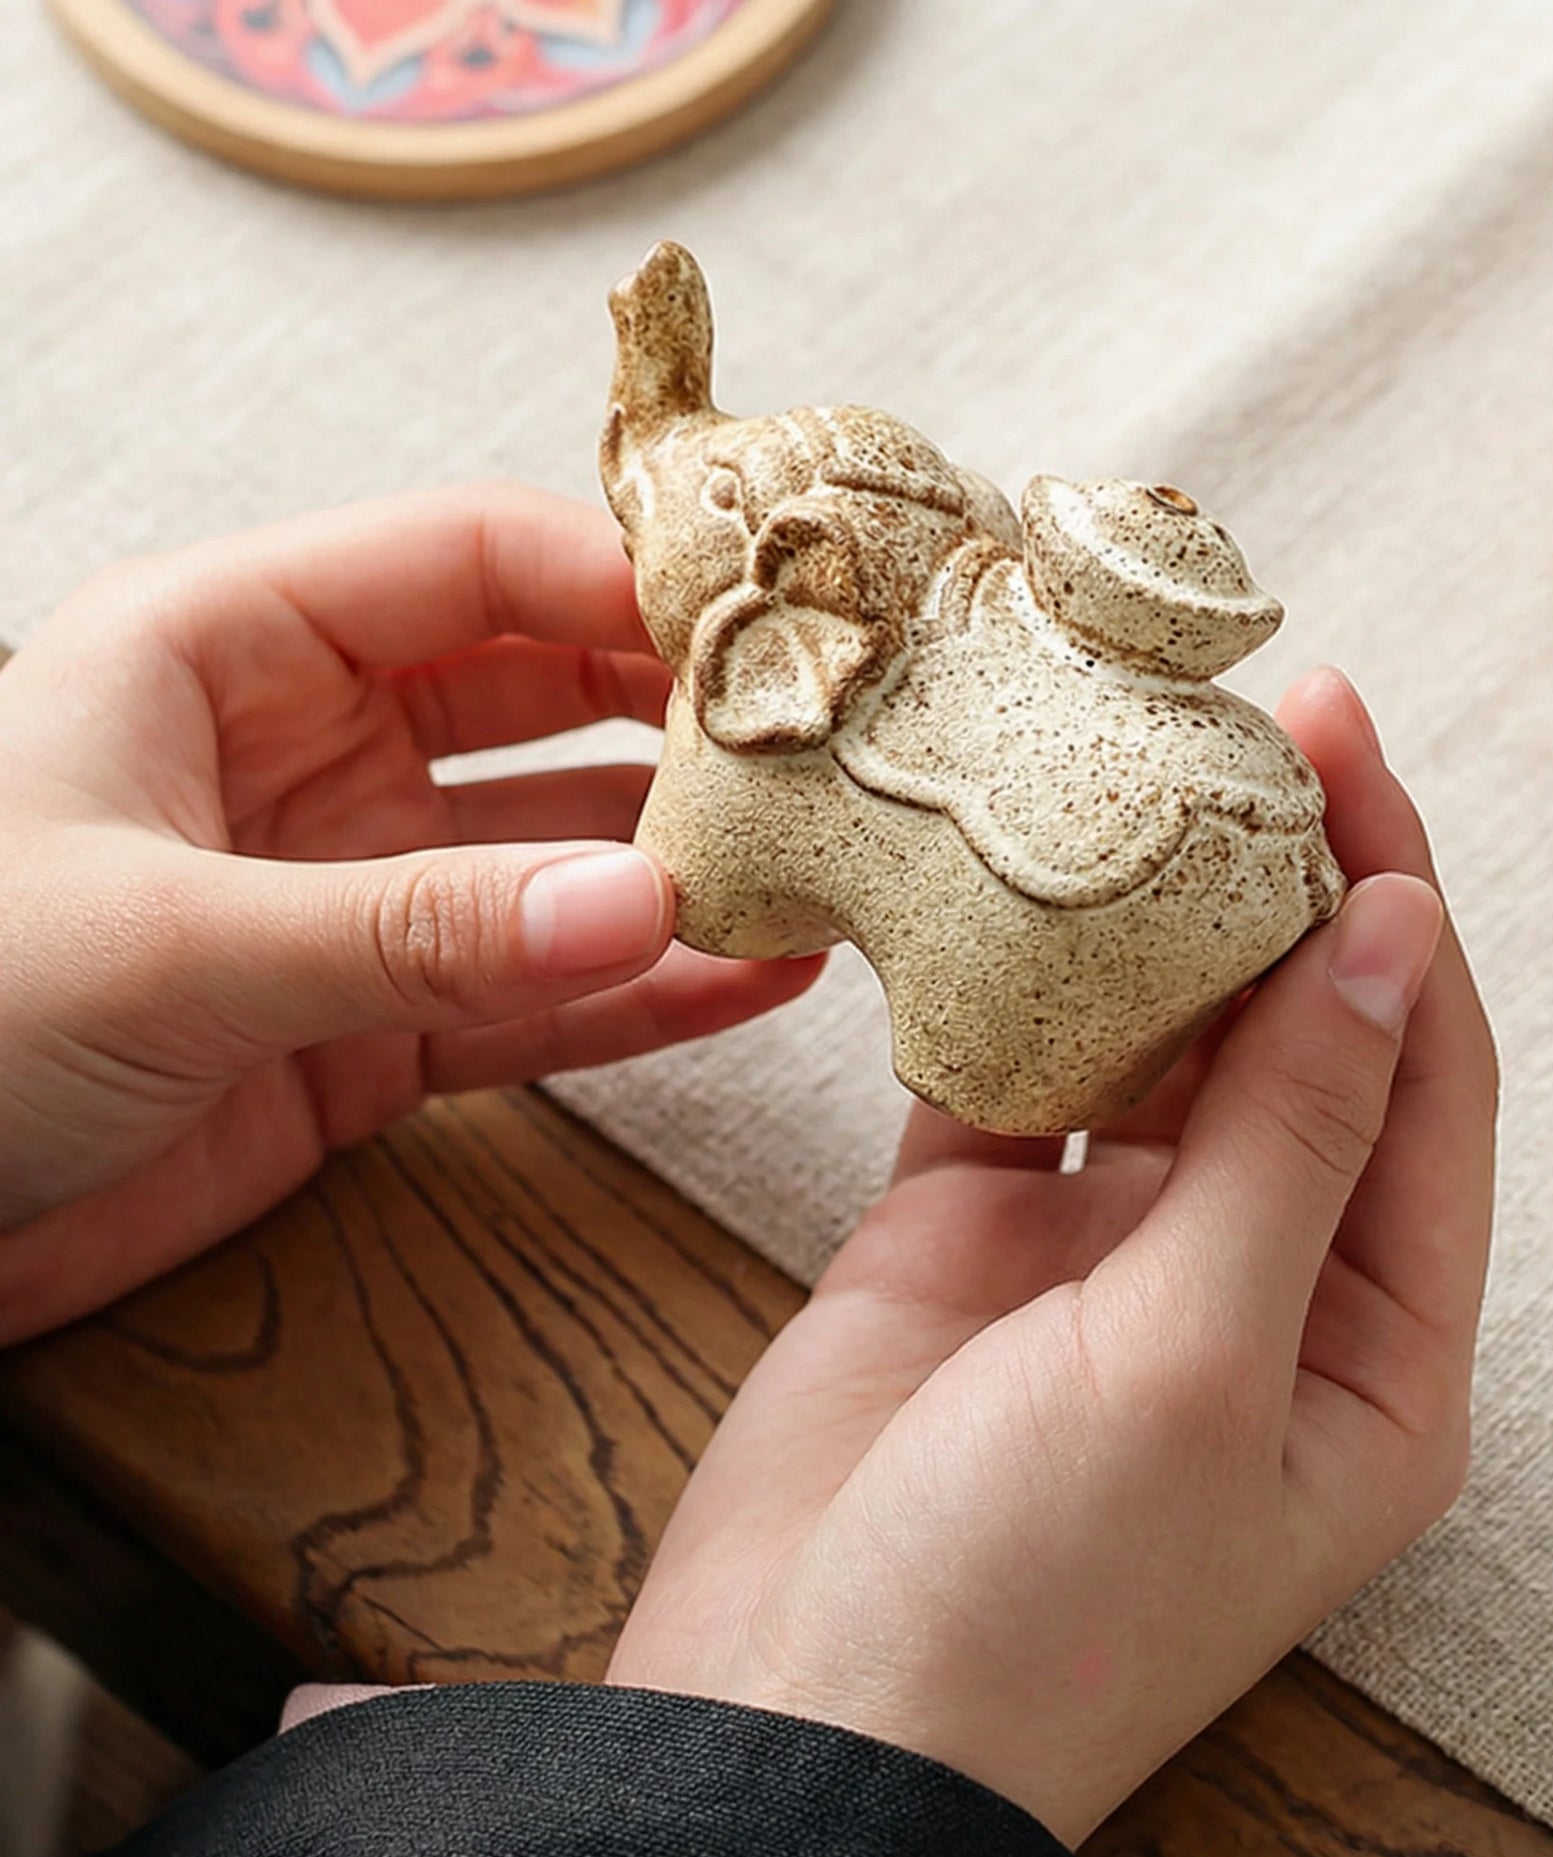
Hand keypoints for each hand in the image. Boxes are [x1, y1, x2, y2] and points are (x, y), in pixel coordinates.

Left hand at [0, 485, 819, 1341]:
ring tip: (822, 877)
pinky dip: (640, 996)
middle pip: (542, 701)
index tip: (761, 623)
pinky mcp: (373, 1030)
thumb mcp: (163, 942)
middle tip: (824, 750)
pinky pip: (535, 999)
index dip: (616, 578)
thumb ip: (411, 927)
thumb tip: (644, 909)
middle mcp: (308, 755)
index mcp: (226, 652)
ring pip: (557, 862)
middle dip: (678, 726)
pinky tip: (750, 982)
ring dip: (680, 873)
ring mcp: (354, 894)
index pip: (463, 564)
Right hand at [609, 668, 1496, 1845]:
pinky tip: (997, 878)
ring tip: (1122, 766)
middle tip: (1237, 719)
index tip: (1345, 750)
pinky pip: (1011, 1079)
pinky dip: (1008, 989)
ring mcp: (1109, 1257)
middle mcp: (1261, 1289)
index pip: (1424, 1080)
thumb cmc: (1034, 1598)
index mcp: (1373, 1346)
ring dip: (1145, 923)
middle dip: (1275, 887)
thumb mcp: (1202, 1362)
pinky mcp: (974, 1237)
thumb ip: (1296, 1137)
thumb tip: (1394, 935)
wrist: (796, 1724)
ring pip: (1155, 1047)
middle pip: (1297, 1043)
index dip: (1396, 908)